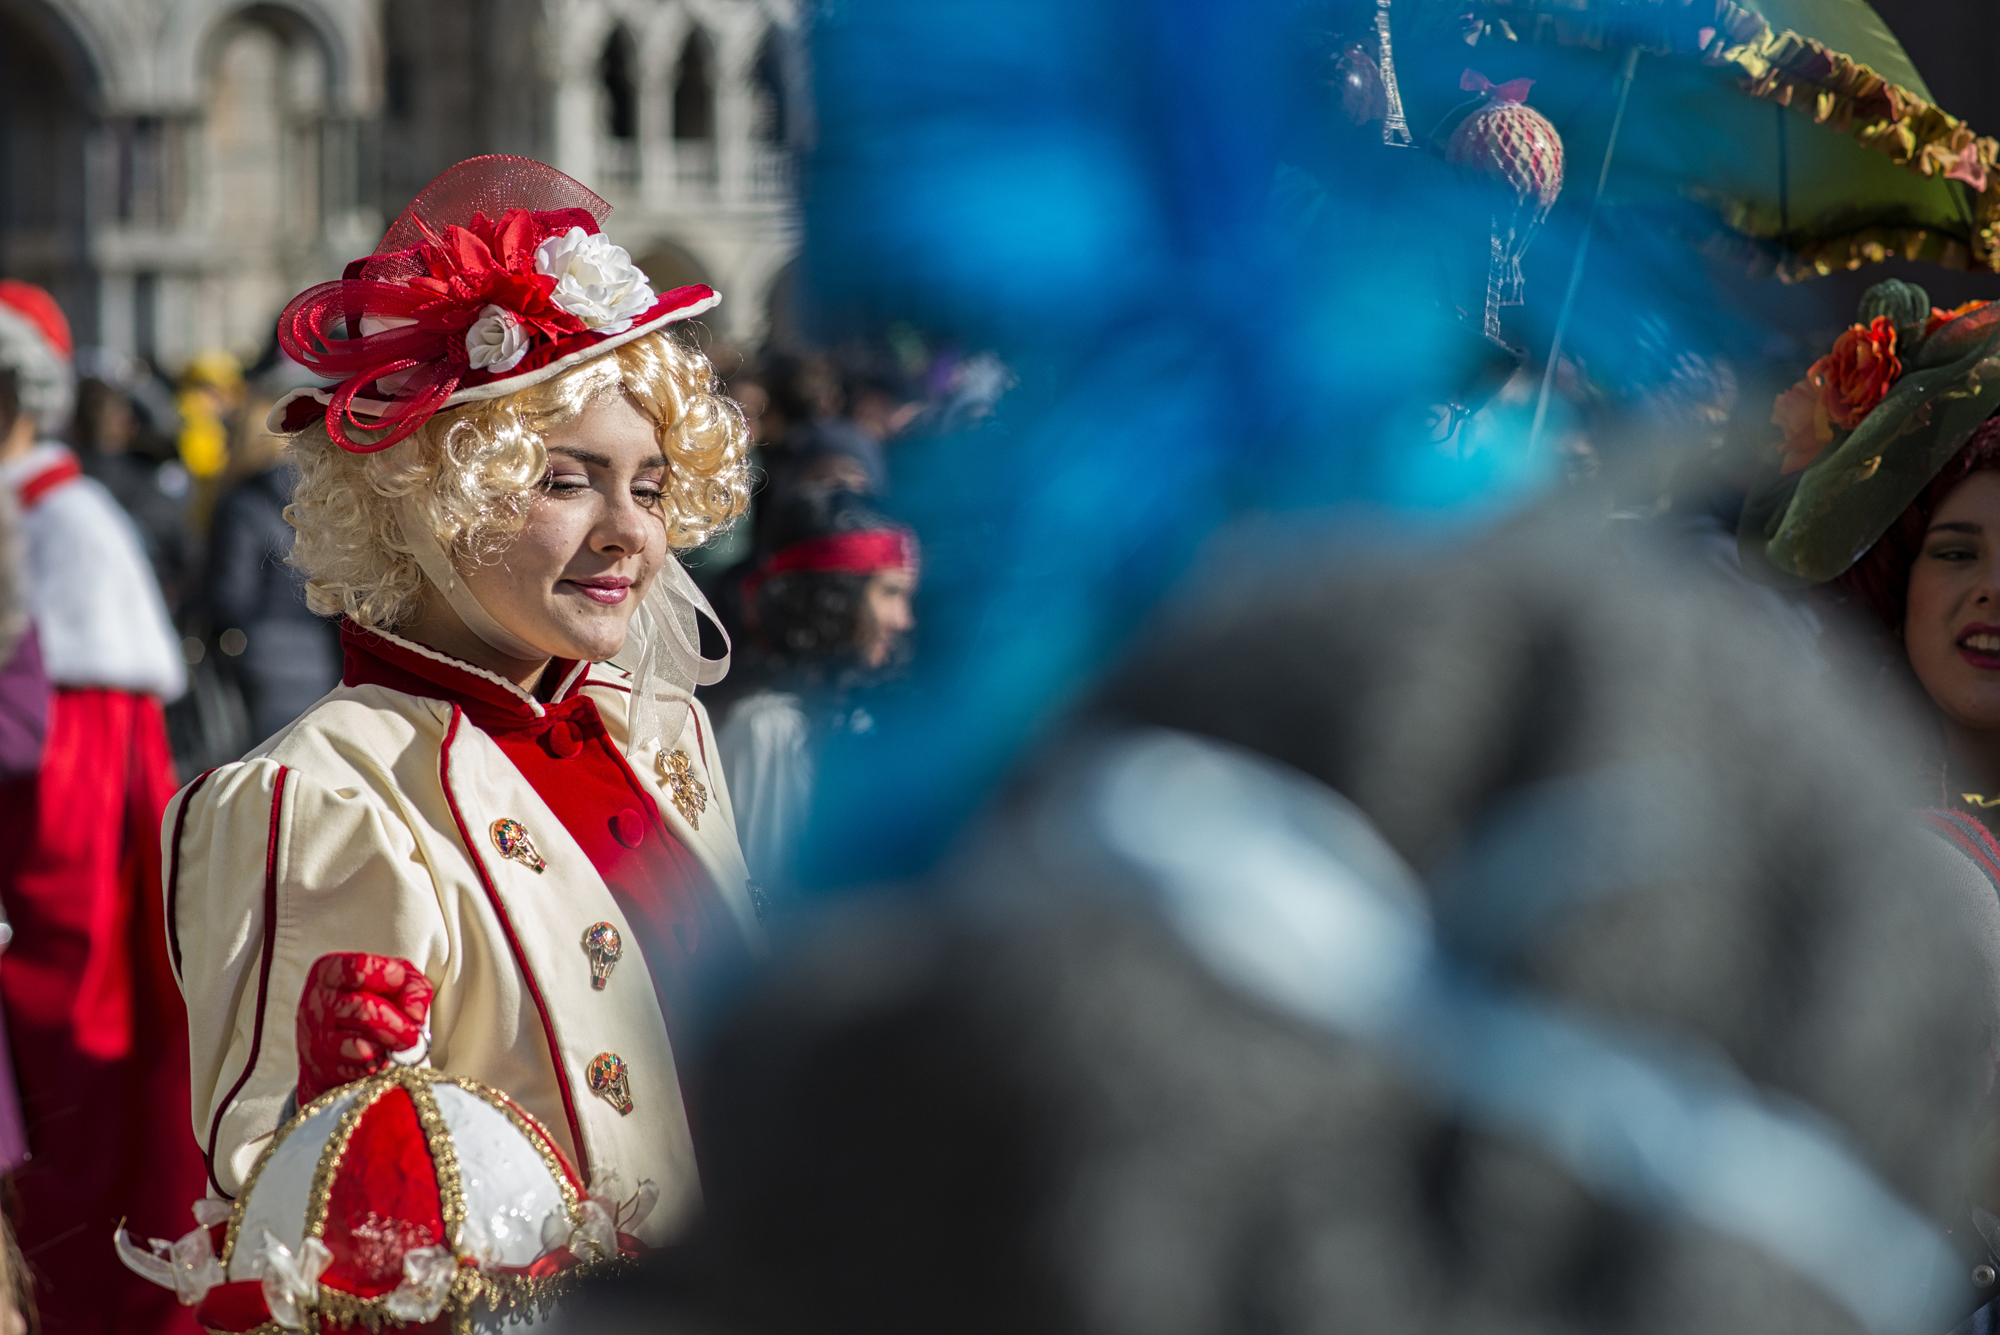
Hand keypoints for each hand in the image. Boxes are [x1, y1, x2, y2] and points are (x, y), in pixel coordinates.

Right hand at [296, 952, 433, 1103]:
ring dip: (387, 1047)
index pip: (360, 968)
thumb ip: (412, 986)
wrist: (336, 1049)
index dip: (392, 980)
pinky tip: (379, 1059)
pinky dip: (376, 1065)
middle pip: (363, 1009)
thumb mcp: (393, 984)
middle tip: (413, 1035)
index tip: (404, 990)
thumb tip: (415, 1013)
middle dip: (397, 1025)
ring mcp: (315, 1036)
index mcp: (330, 971)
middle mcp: (317, 1001)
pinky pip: (356, 1070)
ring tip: (395, 1046)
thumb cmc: (370, 1006)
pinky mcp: (319, 1068)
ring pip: (360, 1045)